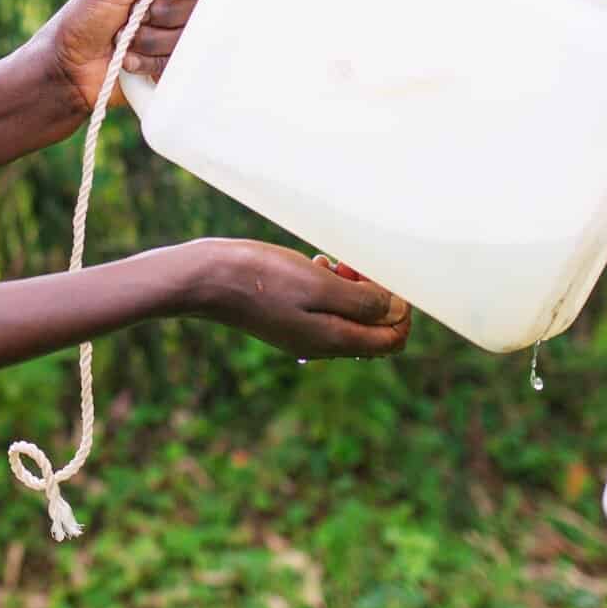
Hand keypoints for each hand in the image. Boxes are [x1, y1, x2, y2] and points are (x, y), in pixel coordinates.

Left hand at [34, 0, 209, 119]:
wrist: (67, 65)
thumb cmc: (86, 14)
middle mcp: (177, 6)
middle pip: (200, 9)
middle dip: (161, 14)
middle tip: (135, 15)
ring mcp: (175, 38)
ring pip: (188, 39)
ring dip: (150, 40)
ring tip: (125, 40)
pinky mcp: (170, 68)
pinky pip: (178, 65)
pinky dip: (149, 62)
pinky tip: (129, 60)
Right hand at [184, 240, 412, 358]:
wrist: (207, 280)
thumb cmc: (262, 278)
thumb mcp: (319, 285)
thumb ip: (362, 301)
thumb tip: (397, 312)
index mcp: (334, 340)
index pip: (392, 340)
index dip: (399, 310)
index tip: (381, 279)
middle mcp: (323, 344)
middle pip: (374, 329)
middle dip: (376, 297)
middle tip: (353, 267)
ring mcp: (305, 333)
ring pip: (350, 315)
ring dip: (352, 288)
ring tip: (332, 263)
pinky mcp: (290, 319)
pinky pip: (326, 308)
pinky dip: (330, 287)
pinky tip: (314, 265)